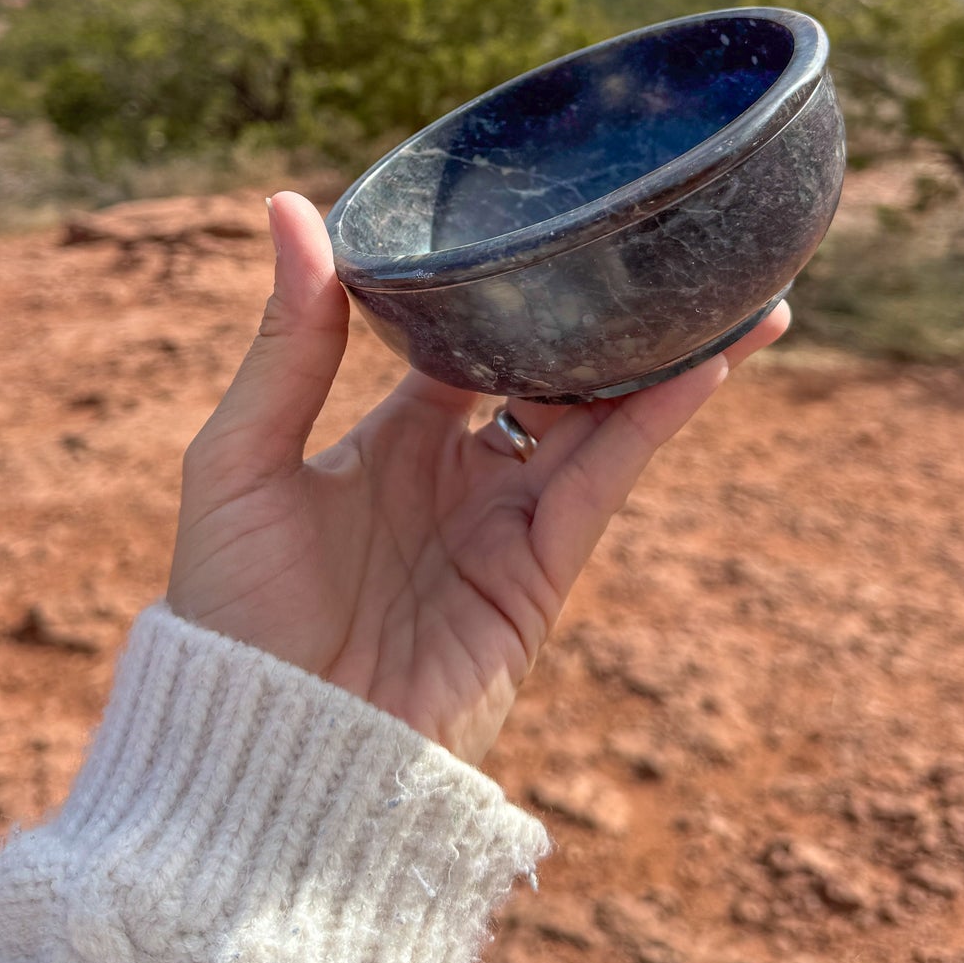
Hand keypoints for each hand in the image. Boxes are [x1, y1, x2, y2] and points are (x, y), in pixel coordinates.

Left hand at [168, 191, 787, 764]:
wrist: (270, 756)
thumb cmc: (232, 615)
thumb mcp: (239, 460)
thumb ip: (286, 342)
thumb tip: (290, 206)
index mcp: (388, 439)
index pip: (462, 341)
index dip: (503, 286)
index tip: (541, 215)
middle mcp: (458, 473)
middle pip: (550, 371)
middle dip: (605, 315)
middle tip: (661, 239)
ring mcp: (505, 521)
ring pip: (600, 415)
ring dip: (663, 353)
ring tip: (731, 283)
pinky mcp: (541, 573)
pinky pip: (608, 476)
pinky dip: (658, 417)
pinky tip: (706, 358)